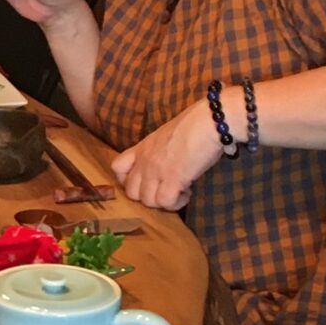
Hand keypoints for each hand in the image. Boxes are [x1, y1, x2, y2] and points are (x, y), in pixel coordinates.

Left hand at [109, 101, 223, 210]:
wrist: (208, 122)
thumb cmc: (193, 124)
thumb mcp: (165, 135)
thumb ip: (158, 150)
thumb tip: (165, 162)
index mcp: (141, 148)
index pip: (117, 168)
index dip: (126, 180)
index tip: (145, 181)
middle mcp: (144, 161)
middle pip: (131, 192)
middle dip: (148, 196)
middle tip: (166, 190)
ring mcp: (156, 171)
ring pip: (148, 201)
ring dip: (164, 202)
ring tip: (180, 192)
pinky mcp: (172, 179)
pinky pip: (165, 202)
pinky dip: (177, 203)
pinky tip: (187, 193)